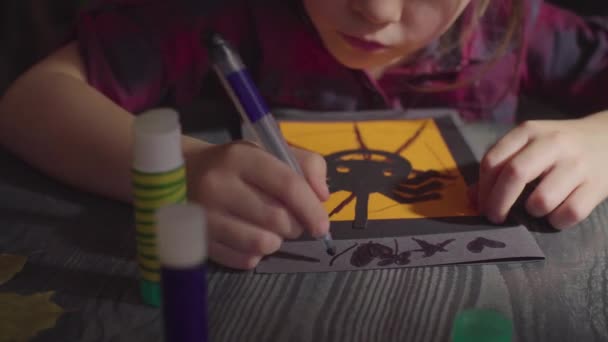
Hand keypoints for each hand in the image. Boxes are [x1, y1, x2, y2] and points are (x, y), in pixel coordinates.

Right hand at [186, 141, 329, 269]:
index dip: (311, 208)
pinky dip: (255, 254)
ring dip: (276, 241)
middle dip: (294, 225)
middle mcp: (219, 185)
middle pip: (278, 219)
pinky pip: (243, 260)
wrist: (182, 174)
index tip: (322, 225)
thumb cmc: (236, 165)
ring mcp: (204, 216)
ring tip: (269, 229)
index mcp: (241, 157)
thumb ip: (306, 166)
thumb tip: (322, 197)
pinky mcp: (199, 241)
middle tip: (289, 220)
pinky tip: (248, 238)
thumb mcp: (269, 152)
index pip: (287, 185)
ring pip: (262, 243)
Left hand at [476, 116, 607, 228]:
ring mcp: (577, 163)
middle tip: (495, 218)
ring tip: (536, 208)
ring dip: (532, 212)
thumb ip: (499, 168)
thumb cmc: (558, 149)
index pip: (493, 160)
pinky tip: (557, 214)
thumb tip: (471, 198)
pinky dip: (557, 221)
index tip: (482, 205)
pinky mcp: (598, 185)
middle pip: (514, 174)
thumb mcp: (527, 147)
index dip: (482, 188)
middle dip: (498, 203)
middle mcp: (553, 143)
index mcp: (529, 132)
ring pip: (541, 200)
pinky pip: (569, 213)